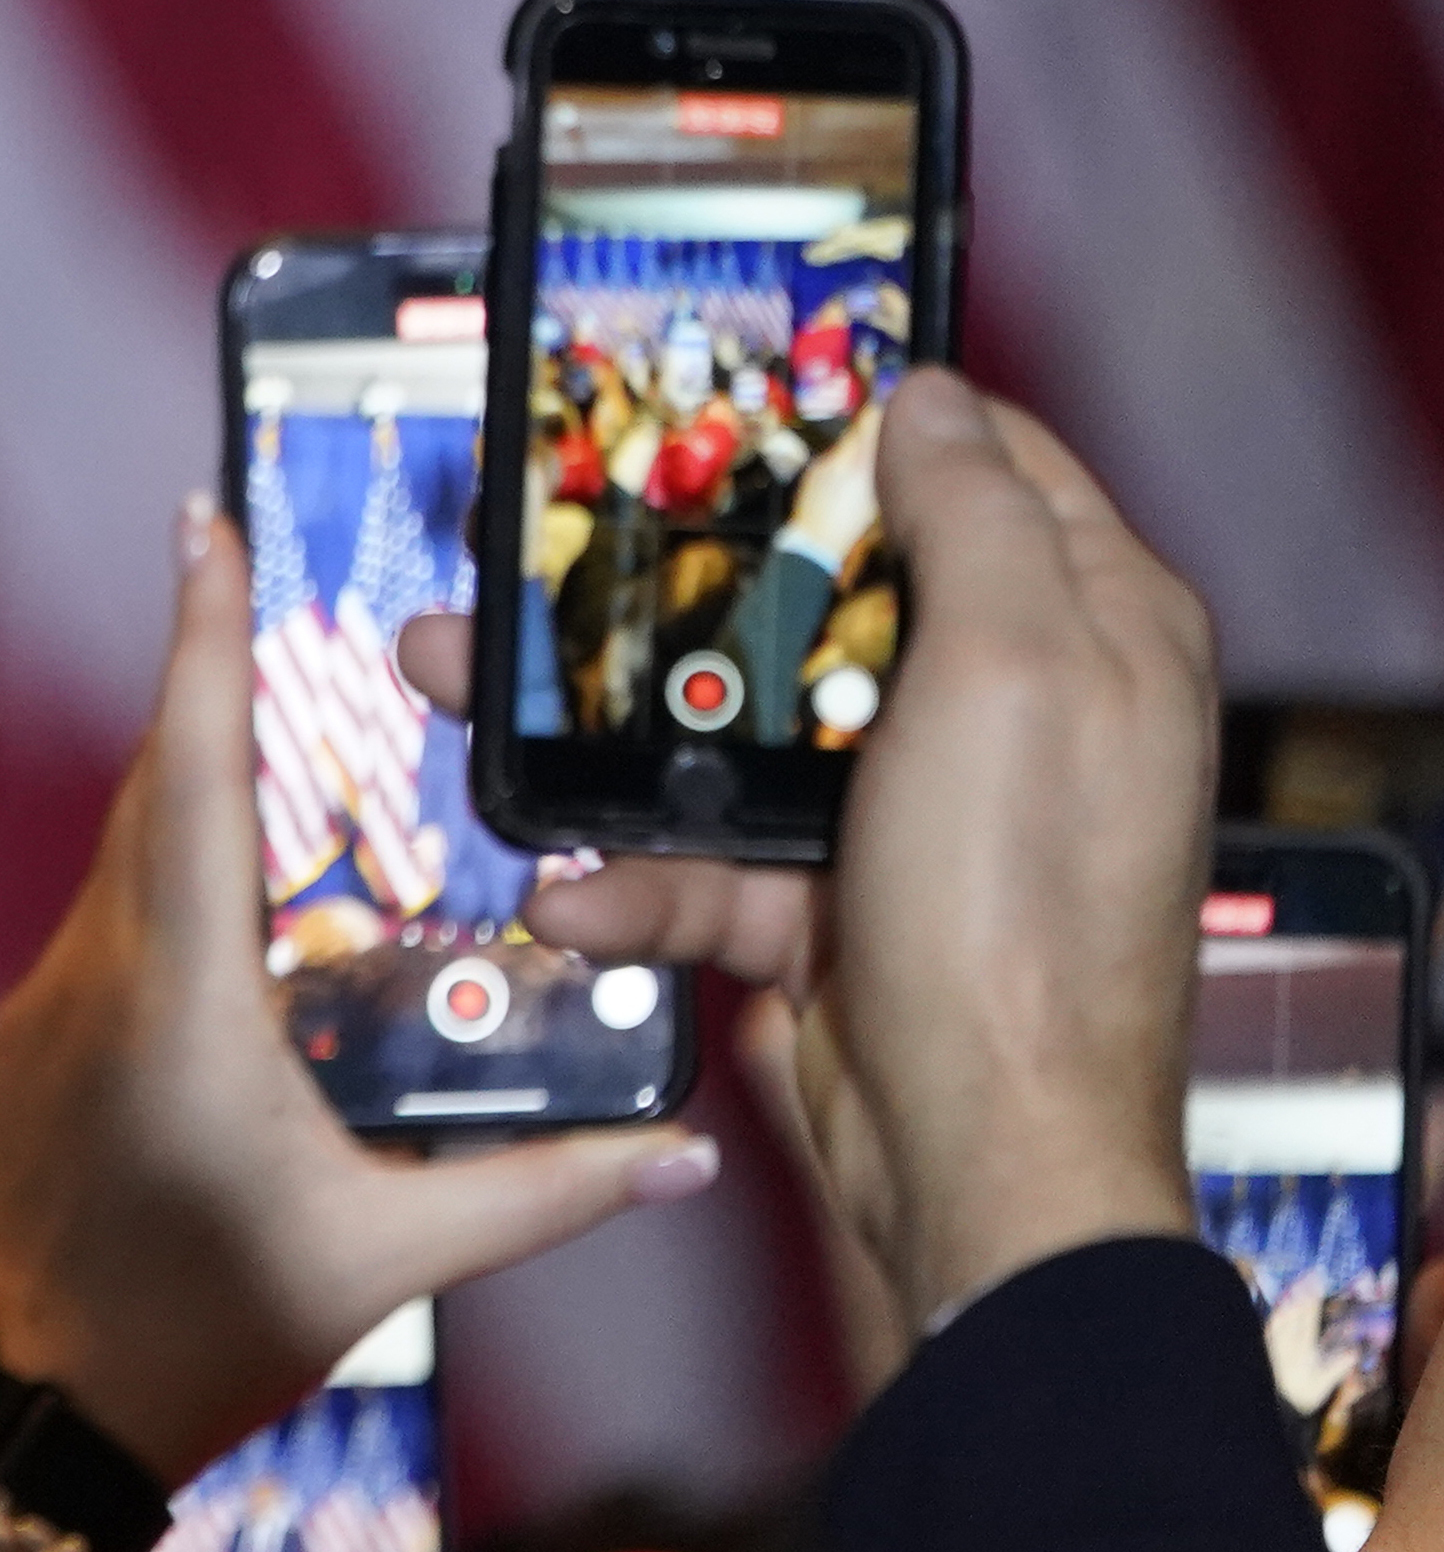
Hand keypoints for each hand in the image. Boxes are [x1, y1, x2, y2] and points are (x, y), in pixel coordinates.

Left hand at [0, 494, 718, 1483]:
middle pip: (155, 783)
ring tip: (225, 671)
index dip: (201, 639)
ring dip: (177, 760)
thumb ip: (542, 1198)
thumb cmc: (197, 1341)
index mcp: (186, 999)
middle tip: (217, 554)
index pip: (197, 775)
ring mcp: (52, 999)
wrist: (28, 1413)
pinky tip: (204, 857)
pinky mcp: (33, 1036)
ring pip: (118, 843)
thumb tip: (693, 1156)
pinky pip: (100, 908)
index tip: (196, 522)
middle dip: (196, 667)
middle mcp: (103, 970)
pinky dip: (155, 853)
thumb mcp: (383, 1267)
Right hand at [478, 371, 1208, 1338]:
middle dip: (672, 570)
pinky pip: (693, 857)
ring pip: (720, 720)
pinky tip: (568, 889)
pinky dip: (623, 878)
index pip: (980, 467)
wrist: (972, 1164)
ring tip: (464, 691)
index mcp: (1087, 631)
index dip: (861, 419)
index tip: (738, 388)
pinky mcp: (820, 899)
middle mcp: (1001, 709)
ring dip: (590, 726)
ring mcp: (902, 809)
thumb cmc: (1028, 928)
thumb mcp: (1015, 674)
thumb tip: (924, 397)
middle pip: (814, 589)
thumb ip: (970, 518)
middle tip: (547, 532)